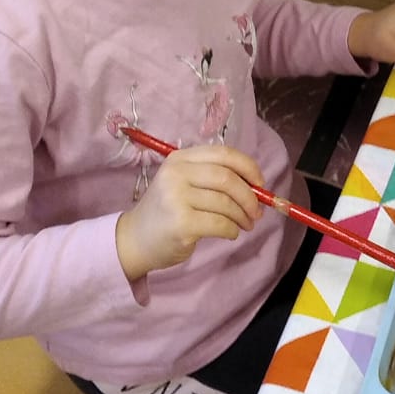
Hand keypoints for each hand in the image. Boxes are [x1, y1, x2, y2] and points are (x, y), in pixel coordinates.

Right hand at [114, 144, 265, 279]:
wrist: (134, 239)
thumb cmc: (166, 212)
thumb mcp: (182, 184)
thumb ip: (213, 178)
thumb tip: (256, 187)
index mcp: (179, 159)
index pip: (223, 154)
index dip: (248, 167)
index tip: (260, 184)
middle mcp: (176, 174)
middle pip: (227, 179)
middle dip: (249, 197)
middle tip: (257, 212)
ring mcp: (176, 198)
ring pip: (226, 204)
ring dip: (243, 217)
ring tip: (245, 224)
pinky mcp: (181, 223)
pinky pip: (221, 224)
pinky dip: (232, 230)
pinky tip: (230, 233)